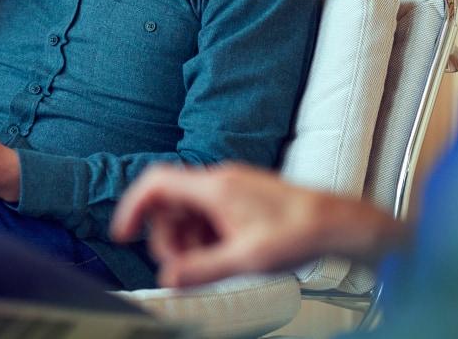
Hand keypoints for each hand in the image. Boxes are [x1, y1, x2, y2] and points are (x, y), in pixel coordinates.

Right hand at [110, 163, 405, 287]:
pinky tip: (225, 255)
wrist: (334, 223)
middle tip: (183, 267)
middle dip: (167, 237)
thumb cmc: (298, 233)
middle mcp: (220, 181)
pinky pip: (209, 216)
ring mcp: (232, 188)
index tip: (123, 233)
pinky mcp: (243, 199)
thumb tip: (169, 277)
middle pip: (170, 204)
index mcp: (215, 187)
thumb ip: (201, 269)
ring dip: (188, 241)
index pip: (156, 183)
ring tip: (210, 264)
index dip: (132, 207)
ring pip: (189, 212)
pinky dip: (207, 237)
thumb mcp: (245, 259)